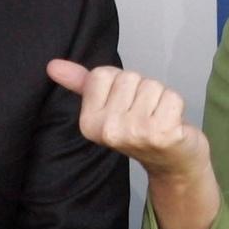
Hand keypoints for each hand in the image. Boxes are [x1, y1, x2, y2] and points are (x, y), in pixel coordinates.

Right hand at [47, 60, 210, 180]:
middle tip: (144, 115)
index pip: (102, 74)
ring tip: (157, 119)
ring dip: (160, 98)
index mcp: (88, 122)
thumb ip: (83, 84)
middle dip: (141, 90)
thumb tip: (52, 65)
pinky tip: (171, 124)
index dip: (119, 84)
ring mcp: (135, 133)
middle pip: (129, 77)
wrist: (172, 164)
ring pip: (151, 85)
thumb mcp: (108, 107)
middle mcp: (108, 129)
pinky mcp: (162, 133)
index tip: (125, 105)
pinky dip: (176, 106)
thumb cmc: (141, 130)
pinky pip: (172, 96)